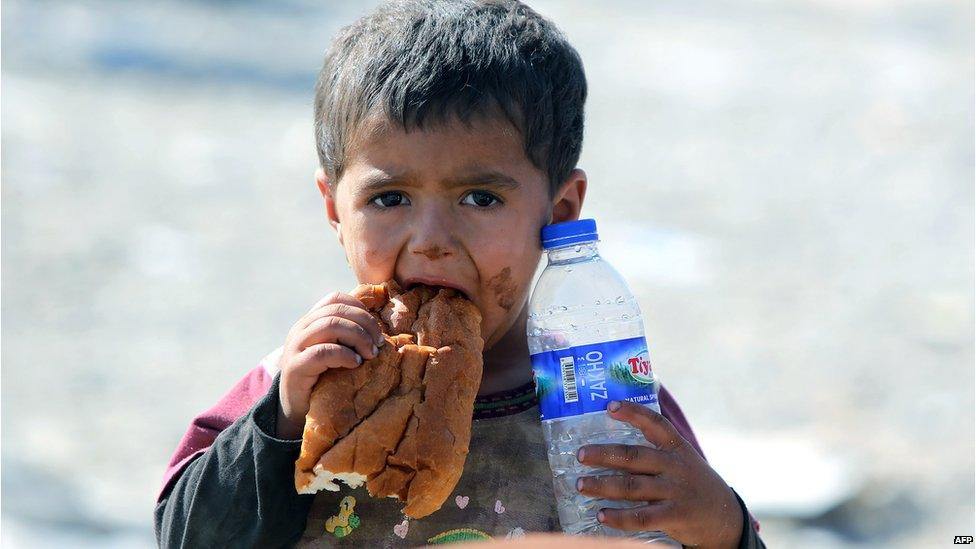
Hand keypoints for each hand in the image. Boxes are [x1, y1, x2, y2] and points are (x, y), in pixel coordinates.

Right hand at [275, 292, 384, 438]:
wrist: (295, 407)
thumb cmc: (323, 378)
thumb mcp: (334, 351)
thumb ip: (347, 336)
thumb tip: (380, 330)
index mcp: (310, 321)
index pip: (335, 299)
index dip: (359, 308)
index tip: (375, 329)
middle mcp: (300, 329)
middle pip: (337, 310)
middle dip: (365, 323)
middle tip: (378, 343)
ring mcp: (295, 346)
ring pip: (330, 325)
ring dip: (358, 337)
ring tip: (370, 354)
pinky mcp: (295, 367)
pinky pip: (323, 352)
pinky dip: (345, 355)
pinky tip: (356, 363)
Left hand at [576, 401, 742, 548]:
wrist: (724, 518)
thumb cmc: (691, 484)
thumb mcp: (682, 460)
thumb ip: (655, 451)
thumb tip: (611, 445)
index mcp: (676, 448)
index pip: (655, 423)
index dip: (633, 412)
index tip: (610, 406)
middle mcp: (675, 466)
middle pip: (634, 456)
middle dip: (604, 454)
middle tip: (580, 454)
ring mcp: (675, 491)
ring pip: (632, 486)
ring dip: (603, 485)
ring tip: (581, 484)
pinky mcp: (675, 516)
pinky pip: (642, 517)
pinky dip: (619, 517)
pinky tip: (601, 515)